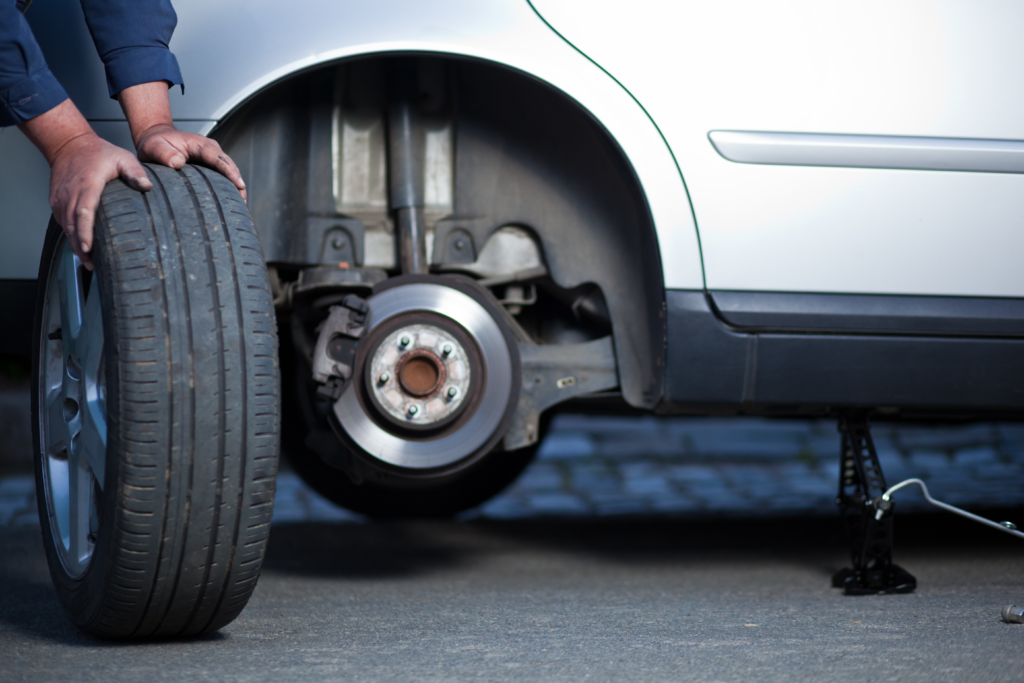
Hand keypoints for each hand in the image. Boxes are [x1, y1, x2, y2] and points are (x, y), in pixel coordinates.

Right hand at [19, 99, 152, 270]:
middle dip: (80, 246)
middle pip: (72, 225)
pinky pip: (62, 222)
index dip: (85, 232)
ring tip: (88, 261)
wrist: (70, 145)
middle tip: (91, 265)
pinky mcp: (56, 202)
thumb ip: (135, 172)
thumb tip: (147, 186)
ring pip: (65, 226)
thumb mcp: (122, 157)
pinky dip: (70, 235)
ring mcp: (60, 198)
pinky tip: (80, 247)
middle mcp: (70, 194)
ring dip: (75, 244)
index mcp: (87, 185)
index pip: (83, 212)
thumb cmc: (99, 153)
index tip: (88, 247)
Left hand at [119, 81, 245, 199]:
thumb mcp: (154, 146)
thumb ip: (164, 153)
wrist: (156, 138)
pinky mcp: (210, 166)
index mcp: (199, 144)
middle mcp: (210, 149)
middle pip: (229, 166)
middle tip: (243, 201)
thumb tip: (178, 163)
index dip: (230, 172)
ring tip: (240, 205)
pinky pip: (222, 176)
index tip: (239, 185)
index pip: (218, 158)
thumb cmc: (155, 143)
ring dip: (235, 187)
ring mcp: (212, 158)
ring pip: (229, 172)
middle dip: (238, 182)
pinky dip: (228, 187)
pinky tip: (230, 201)